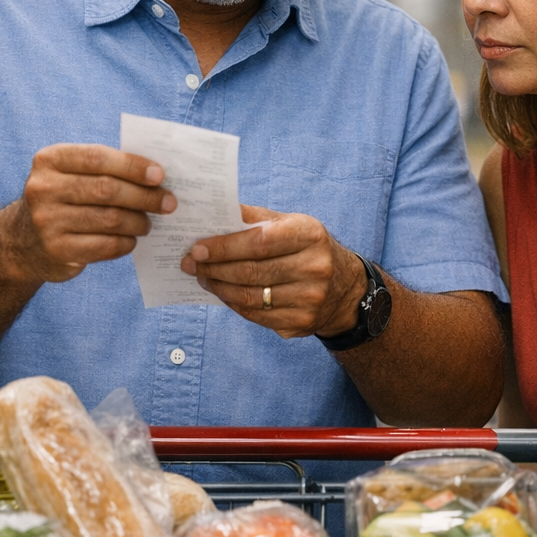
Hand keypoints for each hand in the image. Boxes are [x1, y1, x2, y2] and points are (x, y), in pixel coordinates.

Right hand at [6, 144, 175, 283]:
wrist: (23, 241)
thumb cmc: (63, 198)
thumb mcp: (71, 174)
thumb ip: (105, 168)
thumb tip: (157, 175)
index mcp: (49, 160)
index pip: (98, 158)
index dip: (132, 166)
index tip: (160, 175)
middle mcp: (43, 188)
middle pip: (107, 190)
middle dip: (145, 196)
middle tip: (168, 202)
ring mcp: (46, 221)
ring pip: (110, 219)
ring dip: (138, 221)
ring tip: (148, 223)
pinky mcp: (56, 250)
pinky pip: (105, 245)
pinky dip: (125, 242)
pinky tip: (131, 239)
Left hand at [182, 205, 368, 338]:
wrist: (345, 287)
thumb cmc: (307, 248)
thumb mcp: (290, 224)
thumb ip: (254, 219)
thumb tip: (212, 213)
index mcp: (310, 235)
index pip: (258, 242)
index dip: (224, 247)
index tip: (197, 248)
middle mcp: (315, 267)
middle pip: (251, 271)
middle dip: (214, 268)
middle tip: (191, 264)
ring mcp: (310, 299)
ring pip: (250, 297)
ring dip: (219, 288)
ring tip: (203, 278)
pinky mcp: (302, 323)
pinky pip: (256, 316)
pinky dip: (234, 304)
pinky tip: (223, 294)